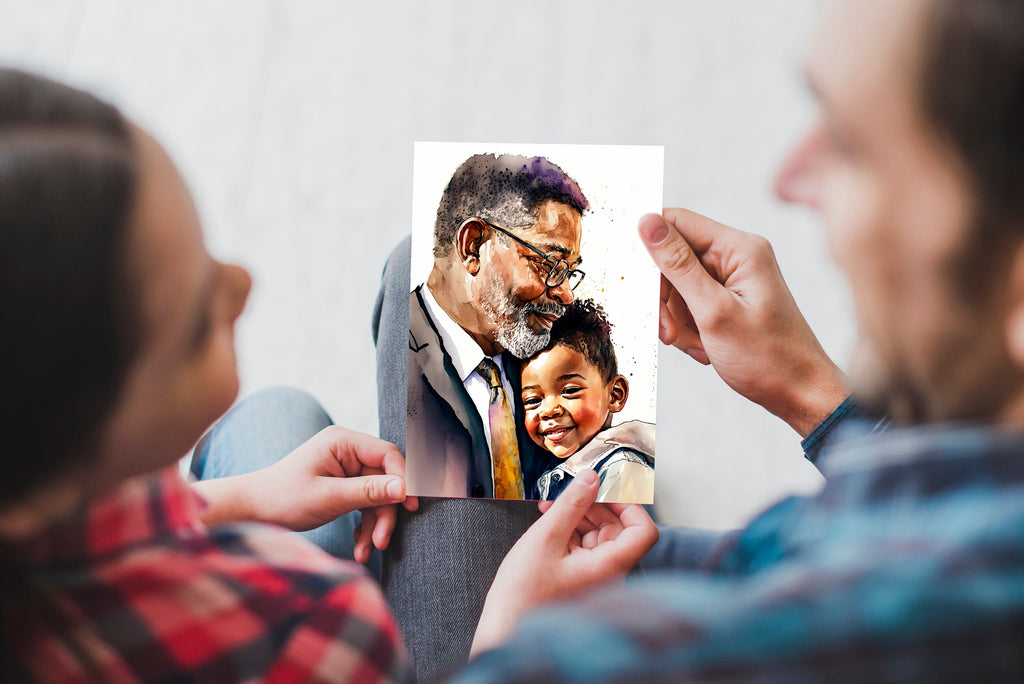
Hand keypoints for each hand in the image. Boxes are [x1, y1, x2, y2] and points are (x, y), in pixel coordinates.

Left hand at [194, 426, 417, 563]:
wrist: (253, 512)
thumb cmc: (283, 498)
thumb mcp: (328, 497)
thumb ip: (367, 492)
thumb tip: (404, 489)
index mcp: (343, 442)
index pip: (388, 454)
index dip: (404, 479)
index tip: (410, 506)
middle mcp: (348, 451)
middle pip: (385, 480)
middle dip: (384, 512)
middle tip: (382, 541)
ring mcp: (346, 469)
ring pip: (377, 496)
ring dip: (375, 525)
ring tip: (367, 550)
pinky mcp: (344, 486)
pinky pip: (366, 504)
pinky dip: (365, 526)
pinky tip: (360, 545)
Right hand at [471, 470, 657, 655]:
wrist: (505, 631)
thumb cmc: (522, 596)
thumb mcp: (545, 538)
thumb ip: (571, 504)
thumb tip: (591, 479)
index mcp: (609, 567)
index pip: (643, 531)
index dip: (629, 505)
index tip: (607, 489)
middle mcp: (609, 576)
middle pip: (619, 531)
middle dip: (596, 507)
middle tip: (572, 492)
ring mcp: (596, 581)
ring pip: (600, 539)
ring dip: (581, 518)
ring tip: (553, 508)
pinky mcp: (581, 583)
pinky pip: (586, 551)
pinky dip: (571, 534)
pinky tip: (551, 524)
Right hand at [638, 209, 847, 436]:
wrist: (799, 394)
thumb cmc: (769, 357)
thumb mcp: (714, 311)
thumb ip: (678, 265)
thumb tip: (647, 223)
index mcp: (740, 248)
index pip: (678, 222)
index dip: (650, 245)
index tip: (634, 277)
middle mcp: (737, 256)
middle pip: (673, 258)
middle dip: (664, 296)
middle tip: (669, 330)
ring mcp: (733, 278)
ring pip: (677, 286)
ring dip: (676, 318)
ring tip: (694, 344)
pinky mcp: (729, 299)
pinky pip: (690, 304)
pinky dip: (688, 327)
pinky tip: (703, 346)